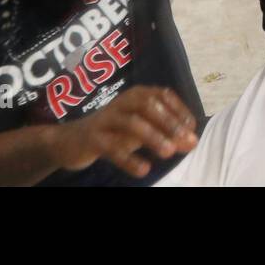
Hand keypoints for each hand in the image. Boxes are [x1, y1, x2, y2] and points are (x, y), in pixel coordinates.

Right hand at [49, 86, 197, 178]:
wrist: (73, 141)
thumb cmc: (115, 131)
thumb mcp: (143, 130)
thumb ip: (166, 133)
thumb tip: (192, 141)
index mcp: (137, 94)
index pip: (163, 95)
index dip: (180, 110)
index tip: (192, 128)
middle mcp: (123, 101)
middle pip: (149, 106)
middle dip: (170, 122)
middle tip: (186, 140)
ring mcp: (106, 118)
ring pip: (132, 123)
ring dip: (153, 137)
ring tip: (169, 152)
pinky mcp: (93, 138)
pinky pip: (112, 147)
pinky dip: (129, 158)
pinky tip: (143, 169)